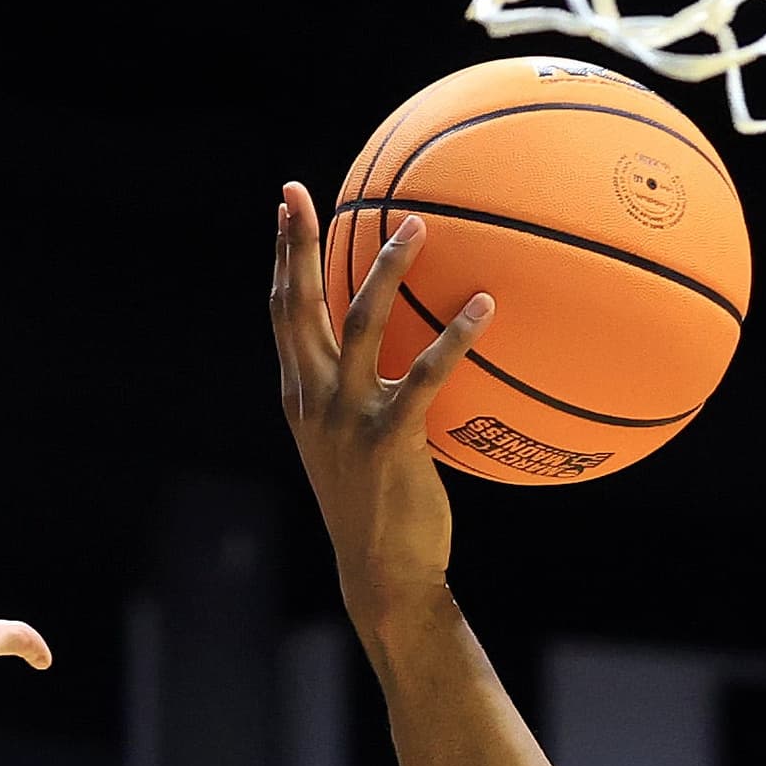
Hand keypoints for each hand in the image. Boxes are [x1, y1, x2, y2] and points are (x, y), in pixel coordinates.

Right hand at [271, 187, 488, 622]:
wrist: (381, 574)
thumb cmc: (379, 508)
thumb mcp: (355, 445)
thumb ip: (361, 396)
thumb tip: (401, 354)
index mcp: (301, 396)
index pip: (283, 312)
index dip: (281, 256)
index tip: (285, 204)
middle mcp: (313, 400)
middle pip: (296, 306)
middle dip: (295, 244)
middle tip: (302, 192)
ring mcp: (346, 419)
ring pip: (359, 325)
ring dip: (387, 270)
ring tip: (417, 225)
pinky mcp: (388, 440)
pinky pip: (425, 375)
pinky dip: (455, 337)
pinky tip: (484, 305)